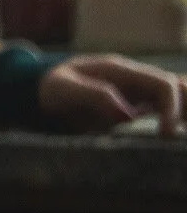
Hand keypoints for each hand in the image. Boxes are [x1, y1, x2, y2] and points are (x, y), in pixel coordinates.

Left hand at [37, 54, 184, 133]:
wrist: (40, 86)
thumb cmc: (50, 87)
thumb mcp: (63, 89)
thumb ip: (93, 96)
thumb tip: (129, 114)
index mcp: (122, 71)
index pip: (164, 84)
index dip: (172, 108)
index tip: (164, 134)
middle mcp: (135, 80)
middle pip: (179, 88)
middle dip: (186, 109)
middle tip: (177, 138)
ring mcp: (137, 92)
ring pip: (176, 97)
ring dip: (183, 113)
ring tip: (180, 141)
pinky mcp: (135, 106)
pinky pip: (164, 109)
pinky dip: (175, 118)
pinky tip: (175, 137)